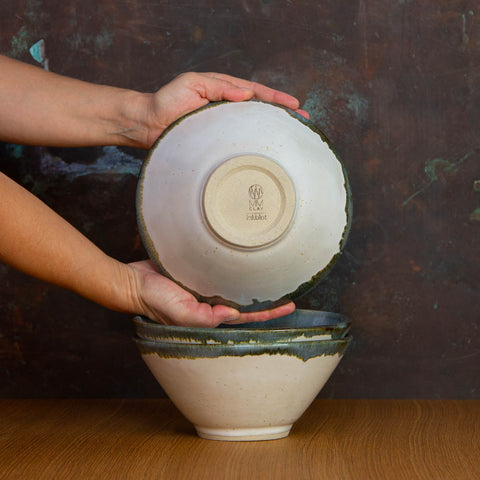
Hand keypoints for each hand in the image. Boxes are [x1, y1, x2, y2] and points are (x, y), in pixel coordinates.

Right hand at [126, 260, 294, 326]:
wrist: (135, 281)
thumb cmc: (155, 302)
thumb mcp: (180, 315)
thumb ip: (205, 318)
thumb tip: (233, 315)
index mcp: (210, 316)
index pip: (246, 316)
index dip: (268, 312)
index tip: (288, 306)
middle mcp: (212, 303)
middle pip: (245, 300)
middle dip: (267, 297)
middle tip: (290, 286)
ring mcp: (206, 287)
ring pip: (235, 285)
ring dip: (253, 281)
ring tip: (274, 272)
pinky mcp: (199, 271)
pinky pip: (221, 270)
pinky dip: (235, 267)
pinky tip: (246, 259)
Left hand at [142, 72, 309, 147]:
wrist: (149, 124)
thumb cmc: (168, 101)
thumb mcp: (192, 84)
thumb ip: (219, 87)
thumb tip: (246, 93)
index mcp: (225, 92)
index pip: (257, 93)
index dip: (277, 99)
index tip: (295, 106)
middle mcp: (228, 109)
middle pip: (261, 111)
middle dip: (283, 116)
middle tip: (304, 123)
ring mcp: (223, 127)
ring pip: (253, 128)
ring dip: (272, 132)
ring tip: (292, 137)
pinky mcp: (216, 144)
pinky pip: (238, 143)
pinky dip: (253, 146)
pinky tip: (265, 152)